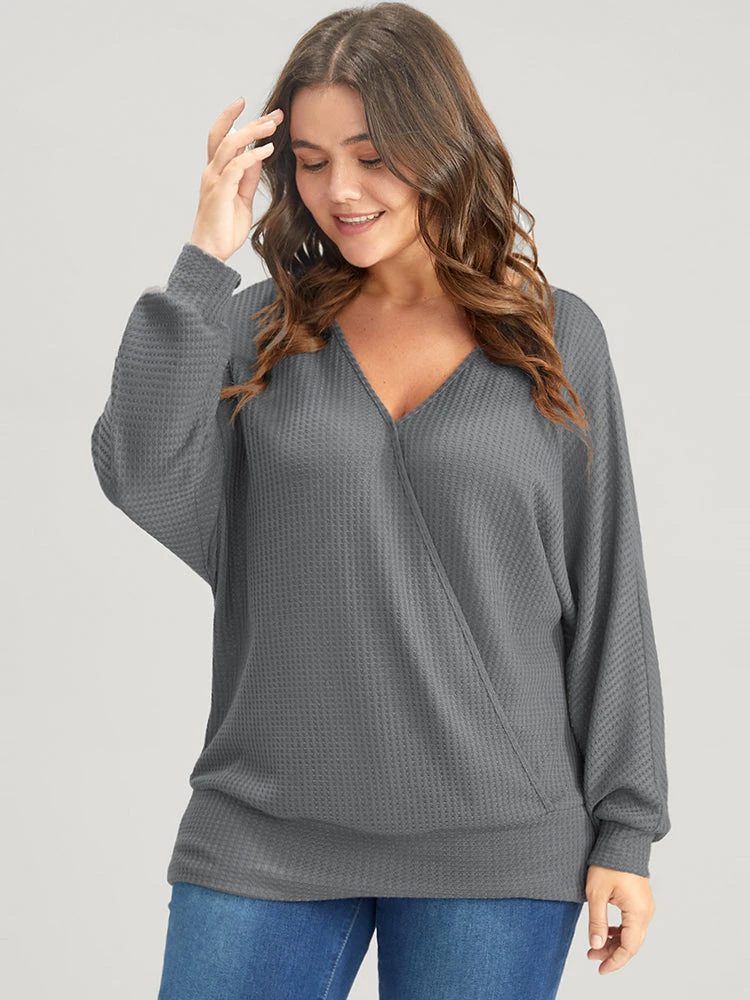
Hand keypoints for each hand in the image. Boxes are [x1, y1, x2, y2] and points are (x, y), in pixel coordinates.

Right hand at [189, 96, 283, 263]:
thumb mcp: (242, 199)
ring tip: (273, 126)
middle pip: (226, 135)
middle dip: (250, 121)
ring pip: (231, 145)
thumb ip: (248, 178)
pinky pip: (236, 167)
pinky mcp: (220, 191)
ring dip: (253, 132)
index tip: (246, 104)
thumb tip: (258, 157)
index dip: (232, 118)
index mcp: (215, 172)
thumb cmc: (225, 228)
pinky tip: (267, 150)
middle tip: (275, 113)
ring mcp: (214, 180)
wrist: (212, 252)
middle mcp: (211, 171)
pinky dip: (253, 156)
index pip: (221, 137)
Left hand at [585, 864, 655, 974]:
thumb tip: (597, 946)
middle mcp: (646, 912)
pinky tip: (606, 932)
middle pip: (631, 943)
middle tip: (591, 957)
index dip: (614, 961)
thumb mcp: (596, 893)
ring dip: (614, 942)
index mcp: (638, 912)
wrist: (622, 838)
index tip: (600, 969)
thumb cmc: (609, 862)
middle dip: (612, 953)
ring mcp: (645, 906)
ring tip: (595, 946)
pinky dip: (619, 931)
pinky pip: (632, 923)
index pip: (629, 948)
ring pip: (632, 934)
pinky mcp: (640, 900)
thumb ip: (597, 922)